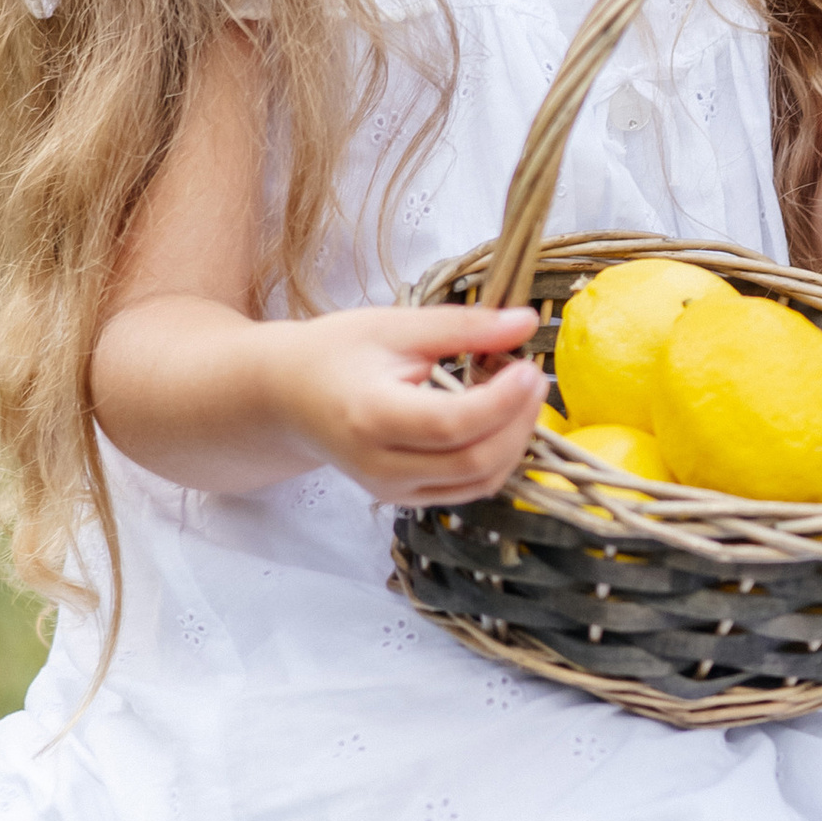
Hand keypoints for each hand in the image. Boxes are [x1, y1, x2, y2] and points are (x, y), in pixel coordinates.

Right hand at [274, 304, 545, 506]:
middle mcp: (381, 466)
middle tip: (534, 376)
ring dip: (514, 442)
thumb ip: (464, 327)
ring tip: (520, 395)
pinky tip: (501, 419)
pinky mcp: (404, 498)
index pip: (454, 424)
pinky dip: (496, 457)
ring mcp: (392, 490)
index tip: (528, 365)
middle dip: (518, 421)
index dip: (502, 400)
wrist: (287, 395)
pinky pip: (467, 489)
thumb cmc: (336, 353)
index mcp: (372, 417)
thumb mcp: (397, 326)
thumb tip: (527, 323)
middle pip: (474, 462)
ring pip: (479, 483)